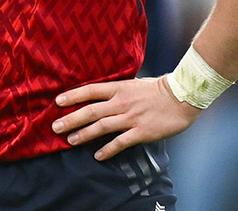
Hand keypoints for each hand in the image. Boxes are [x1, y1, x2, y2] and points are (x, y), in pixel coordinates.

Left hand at [52, 76, 200, 159]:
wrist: (182, 96)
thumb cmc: (158, 89)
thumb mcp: (134, 83)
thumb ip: (118, 89)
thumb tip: (103, 92)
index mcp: (119, 88)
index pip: (90, 91)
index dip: (73, 96)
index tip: (57, 102)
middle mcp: (121, 103)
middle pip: (91, 111)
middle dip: (71, 119)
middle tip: (55, 127)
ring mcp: (131, 118)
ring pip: (102, 127)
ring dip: (84, 134)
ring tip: (70, 141)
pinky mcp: (141, 132)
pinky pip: (121, 142)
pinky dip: (108, 149)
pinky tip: (98, 155)